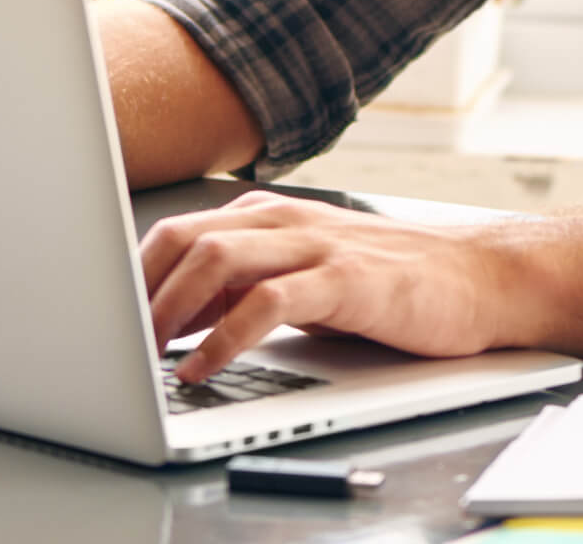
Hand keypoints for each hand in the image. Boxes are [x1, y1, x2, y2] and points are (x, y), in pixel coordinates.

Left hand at [140, 190, 507, 382]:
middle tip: (109, 339)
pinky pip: (267, 303)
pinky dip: (225, 337)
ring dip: (169, 310)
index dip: (130, 275)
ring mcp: (315, 246)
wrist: (481, 277)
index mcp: (266, 216)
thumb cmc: (391, 281)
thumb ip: (241, 287)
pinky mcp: (346, 281)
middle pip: (183, 238)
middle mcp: (283, 220)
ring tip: (143, 355)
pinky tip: (203, 367)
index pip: (176, 232)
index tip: (101, 317)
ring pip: (216, 259)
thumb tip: (171, 319)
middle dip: (137, 290)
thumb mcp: (302, 276)